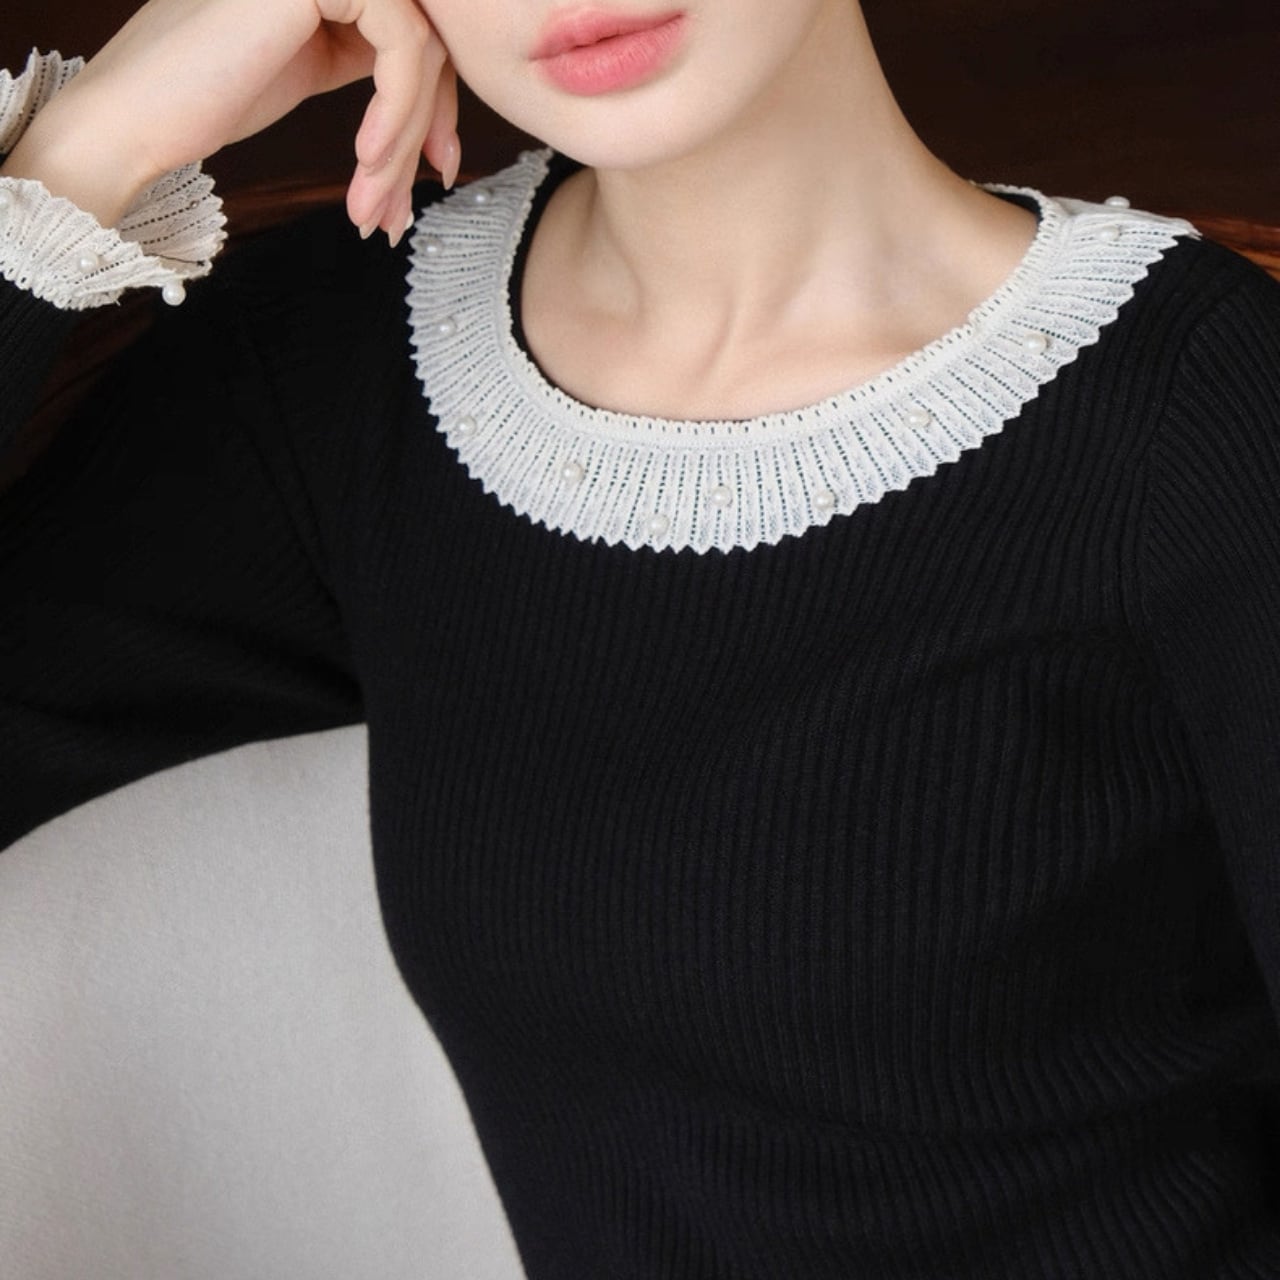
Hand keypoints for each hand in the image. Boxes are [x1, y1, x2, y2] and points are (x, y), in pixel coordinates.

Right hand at [2, 0, 459, 241]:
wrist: (135, 116)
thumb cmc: (204, 99)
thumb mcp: (307, 66)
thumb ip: (366, 56)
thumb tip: (440, 100)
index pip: (415, 33)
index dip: (437, 107)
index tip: (438, 167)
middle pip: (426, 44)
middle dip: (428, 134)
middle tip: (404, 207)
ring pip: (420, 54)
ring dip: (404, 142)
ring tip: (375, 205)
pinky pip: (402, 49)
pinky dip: (398, 114)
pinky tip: (368, 160)